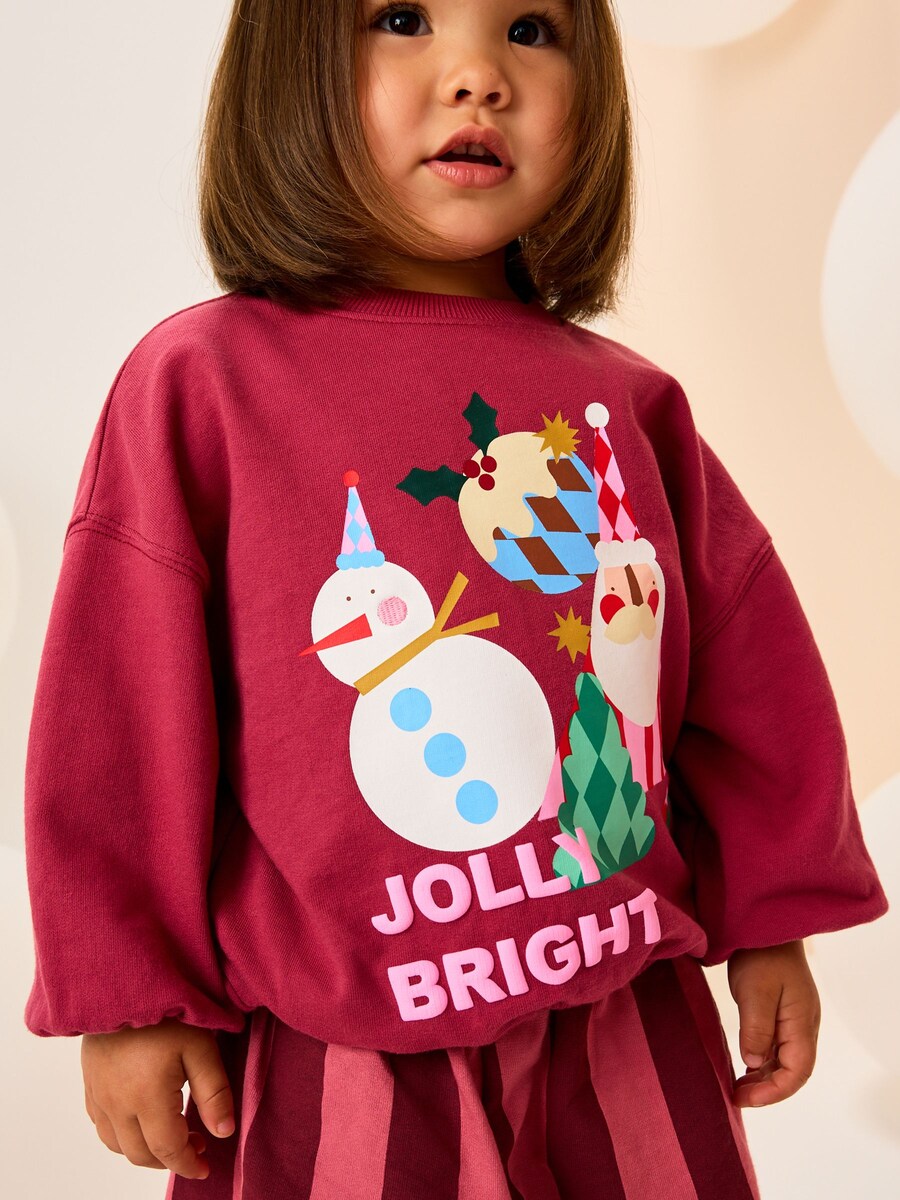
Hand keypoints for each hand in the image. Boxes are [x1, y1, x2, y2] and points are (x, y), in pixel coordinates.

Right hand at [81, 1016, 235, 1180]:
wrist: (120, 983)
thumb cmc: (164, 1011)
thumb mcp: (200, 1046)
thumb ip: (213, 1092)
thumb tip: (224, 1131)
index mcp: (146, 1099)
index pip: (168, 1150)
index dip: (188, 1164)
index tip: (206, 1167)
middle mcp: (117, 1105)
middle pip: (141, 1153)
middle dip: (169, 1159)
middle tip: (196, 1146)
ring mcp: (99, 1096)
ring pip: (117, 1145)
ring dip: (144, 1150)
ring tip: (171, 1136)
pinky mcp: (90, 1083)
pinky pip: (101, 1125)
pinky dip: (122, 1135)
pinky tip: (140, 1119)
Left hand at [726, 939, 820, 1107]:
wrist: (765, 926)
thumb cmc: (762, 955)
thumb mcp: (755, 991)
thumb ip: (756, 1028)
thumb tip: (753, 1062)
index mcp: (802, 1023)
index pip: (797, 1071)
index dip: (773, 1091)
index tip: (744, 1098)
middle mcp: (803, 1025)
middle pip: (792, 1070)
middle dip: (767, 1089)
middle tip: (736, 1096)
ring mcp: (793, 1019)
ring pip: (784, 1060)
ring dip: (763, 1077)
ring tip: (736, 1087)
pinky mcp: (781, 1013)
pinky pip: (776, 1046)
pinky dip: (761, 1061)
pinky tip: (744, 1065)